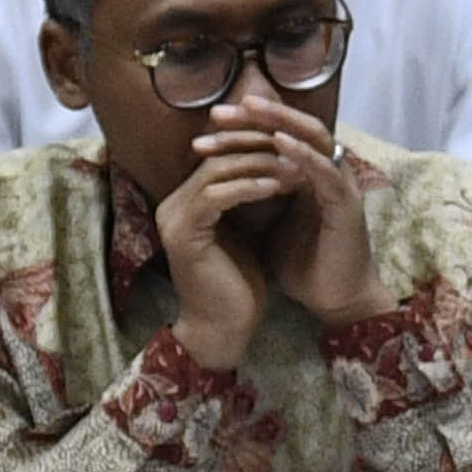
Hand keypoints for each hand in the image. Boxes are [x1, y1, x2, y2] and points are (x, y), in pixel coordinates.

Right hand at [154, 134, 290, 366]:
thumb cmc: (238, 283)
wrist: (224, 329)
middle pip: (216, 155)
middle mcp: (173, 204)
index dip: (257, 144)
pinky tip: (279, 186)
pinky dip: (249, 187)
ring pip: (216, 170)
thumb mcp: (247, 229)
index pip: (220, 155)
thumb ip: (249, 196)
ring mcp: (174, 217)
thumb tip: (277, 159)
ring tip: (295, 164)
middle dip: (260, 147)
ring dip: (260, 164)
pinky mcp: (183, 233)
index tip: (295, 143)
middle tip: (298, 144)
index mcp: (186, 200)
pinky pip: (216, 196)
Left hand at [207, 104, 383, 328]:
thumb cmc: (305, 265)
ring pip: (314, 137)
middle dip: (259, 114)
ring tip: (247, 109)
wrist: (336, 302)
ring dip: (280, 122)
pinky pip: (326, 170)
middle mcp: (329, 171)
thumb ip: (255, 198)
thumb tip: (216, 184)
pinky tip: (278, 143)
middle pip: (296, 126)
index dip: (248, 125)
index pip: (281, 135)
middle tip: (219, 112)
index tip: (211, 122)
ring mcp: (342, 184)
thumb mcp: (270, 225)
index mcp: (311, 174)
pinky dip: (303, 153)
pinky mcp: (348, 204)